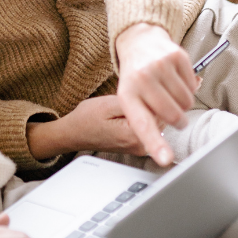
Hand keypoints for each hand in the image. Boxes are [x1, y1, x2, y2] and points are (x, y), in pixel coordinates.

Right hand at [26, 95, 157, 160]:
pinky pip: (150, 128)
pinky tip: (132, 112)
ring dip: (150, 110)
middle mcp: (140, 146)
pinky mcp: (137, 146)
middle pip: (163, 119)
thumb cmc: (87, 118)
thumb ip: (136, 103)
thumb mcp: (109, 103)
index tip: (146, 88)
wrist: (74, 133)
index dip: (155, 96)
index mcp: (135, 135)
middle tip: (137, 94)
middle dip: (154, 104)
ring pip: (157, 123)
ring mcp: (139, 148)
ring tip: (133, 103)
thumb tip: (158, 100)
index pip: (162, 112)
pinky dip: (145, 118)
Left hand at [115, 23, 198, 167]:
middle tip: (170, 111)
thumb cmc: (135, 76)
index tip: (165, 159)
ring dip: (183, 103)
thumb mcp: (130, 98)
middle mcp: (142, 80)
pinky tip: (175, 79)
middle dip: (177, 120)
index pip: (144, 125)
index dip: (156, 144)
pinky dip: (188, 87)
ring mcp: (160, 67)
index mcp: (128, 95)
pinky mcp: (176, 57)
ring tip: (169, 92)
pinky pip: (193, 86)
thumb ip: (145, 119)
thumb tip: (162, 147)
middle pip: (173, 116)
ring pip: (186, 103)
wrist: (139, 41)